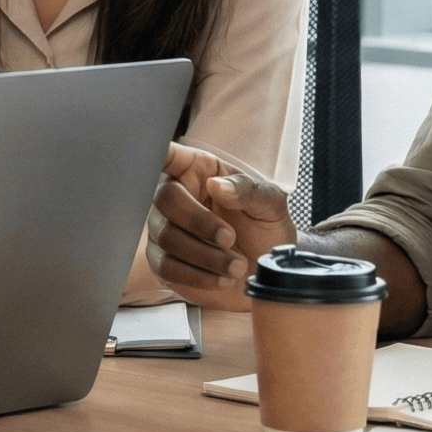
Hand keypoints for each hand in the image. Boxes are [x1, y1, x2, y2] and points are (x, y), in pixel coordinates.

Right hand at [146, 146, 295, 311]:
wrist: (265, 272)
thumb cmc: (264, 229)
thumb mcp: (270, 204)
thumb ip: (247, 190)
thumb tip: (217, 186)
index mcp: (198, 172)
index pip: (170, 155)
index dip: (161, 153)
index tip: (163, 155)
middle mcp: (175, 196)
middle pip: (165, 199)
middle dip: (199, 222)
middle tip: (230, 238)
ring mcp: (164, 229)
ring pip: (167, 238)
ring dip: (206, 256)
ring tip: (237, 265)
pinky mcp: (163, 261)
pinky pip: (167, 268)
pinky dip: (198, 276)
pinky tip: (222, 278)